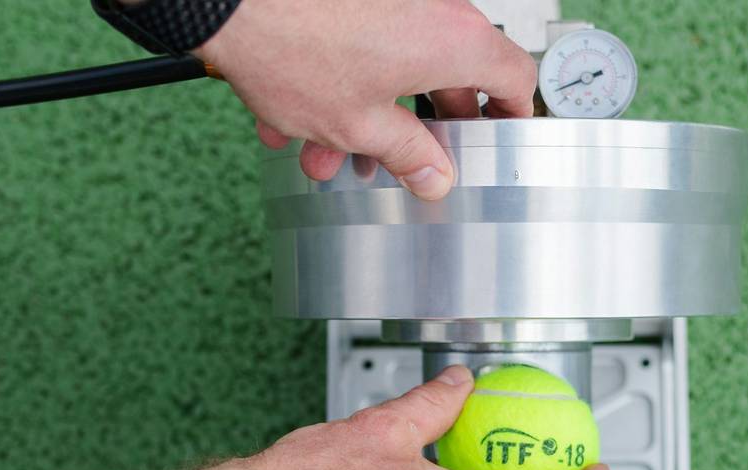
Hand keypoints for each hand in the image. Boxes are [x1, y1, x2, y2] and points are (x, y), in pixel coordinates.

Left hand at [194, 0, 535, 199]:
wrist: (232, 3)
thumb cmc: (294, 46)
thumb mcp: (360, 125)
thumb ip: (408, 154)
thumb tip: (434, 174)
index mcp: (454, 41)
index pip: (514, 76)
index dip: (512, 112)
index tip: (499, 136)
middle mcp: (434, 8)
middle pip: (450, 73)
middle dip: (415, 127)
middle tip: (402, 159)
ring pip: (397, 63)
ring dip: (365, 112)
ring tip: (323, 151)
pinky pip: (364, 42)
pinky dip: (342, 79)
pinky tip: (296, 114)